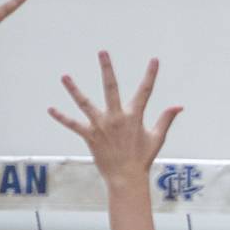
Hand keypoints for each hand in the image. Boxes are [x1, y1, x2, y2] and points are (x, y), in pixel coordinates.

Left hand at [49, 52, 182, 185]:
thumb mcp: (157, 138)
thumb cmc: (143, 158)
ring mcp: (101, 126)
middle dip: (107, 69)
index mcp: (134, 117)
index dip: (151, 75)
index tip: (154, 60)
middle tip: (102, 52)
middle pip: (111, 88)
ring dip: (74, 89)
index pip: (145, 91)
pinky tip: (51, 109)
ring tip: (64, 77)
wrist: (127, 177)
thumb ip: (165, 119)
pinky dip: (62, 117)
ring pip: (85, 103)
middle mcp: (116, 117)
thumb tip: (179, 106)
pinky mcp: (90, 136)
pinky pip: (74, 125)